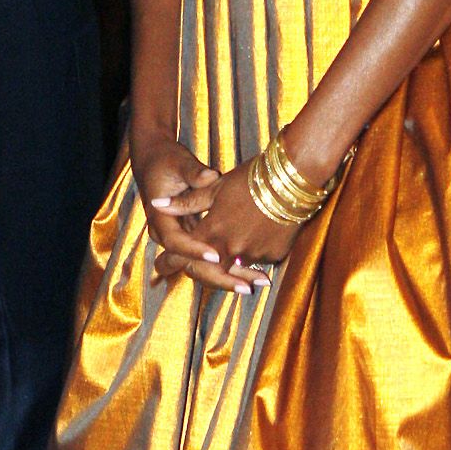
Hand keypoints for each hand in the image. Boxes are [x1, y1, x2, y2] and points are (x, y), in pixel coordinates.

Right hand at [131, 134, 252, 295]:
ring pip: (206, 268)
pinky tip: (258, 272)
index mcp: (160, 221)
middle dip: (221, 277)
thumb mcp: (178, 164)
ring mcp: (184, 239)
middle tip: (248, 285)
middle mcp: (170, 236)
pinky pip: (213, 259)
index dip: (196, 250)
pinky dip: (234, 266)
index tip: (217, 254)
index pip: (177, 243)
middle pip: (194, 267)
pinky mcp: (195, 238)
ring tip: (262, 281)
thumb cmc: (166, 161)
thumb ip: (194, 174)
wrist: (154, 162)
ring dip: (233, 276)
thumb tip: (209, 176)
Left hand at [152, 162, 298, 289]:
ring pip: (233, 266)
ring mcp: (254, 254)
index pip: (184, 255)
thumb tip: (158, 205)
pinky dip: (250, 257)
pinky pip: (256, 261)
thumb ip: (186, 202)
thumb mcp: (214, 188)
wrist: (292, 179)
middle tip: (185, 270)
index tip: (161, 265)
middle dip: (196, 271)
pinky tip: (251, 246)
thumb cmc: (250, 179)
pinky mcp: (274, 255)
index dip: (170, 261)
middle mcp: (231, 249)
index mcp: (213, 232)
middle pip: (207, 270)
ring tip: (216, 258)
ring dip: (225, 266)